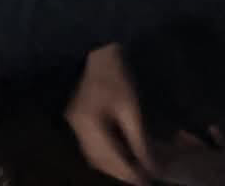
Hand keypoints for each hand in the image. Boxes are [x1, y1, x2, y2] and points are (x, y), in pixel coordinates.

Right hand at [66, 44, 154, 184]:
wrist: (97, 52)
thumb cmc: (116, 76)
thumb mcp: (131, 108)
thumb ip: (139, 140)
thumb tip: (150, 167)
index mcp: (88, 124)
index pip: (111, 159)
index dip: (130, 173)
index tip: (147, 182)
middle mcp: (77, 128)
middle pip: (100, 162)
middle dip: (121, 173)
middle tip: (142, 180)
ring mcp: (74, 124)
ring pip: (94, 157)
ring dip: (113, 167)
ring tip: (134, 171)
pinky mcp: (76, 120)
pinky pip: (91, 147)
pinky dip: (107, 156)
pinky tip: (121, 155)